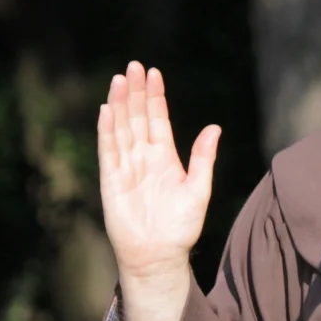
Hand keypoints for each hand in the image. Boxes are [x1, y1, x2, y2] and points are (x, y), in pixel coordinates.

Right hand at [98, 62, 220, 279]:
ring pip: (121, 129)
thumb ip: (203, 158)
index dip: (155, 96)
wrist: (159, 255)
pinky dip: (107, 131)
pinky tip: (106, 111)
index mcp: (165, 157)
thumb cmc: (181, 227)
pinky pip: (108, 151)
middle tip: (134, 66)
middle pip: (137, 117)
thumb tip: (214, 127)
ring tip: (119, 80)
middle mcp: (143, 158)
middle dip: (135, 92)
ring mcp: (126, 167)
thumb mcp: (199, 189)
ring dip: (119, 105)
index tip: (154, 72)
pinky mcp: (111, 181)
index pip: (158, 119)